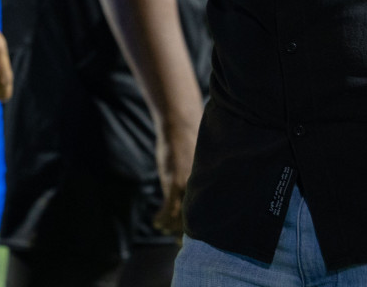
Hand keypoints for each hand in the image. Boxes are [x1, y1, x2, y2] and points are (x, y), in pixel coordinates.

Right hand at [151, 111, 199, 233]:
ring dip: (171, 227)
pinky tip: (156, 222)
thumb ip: (204, 175)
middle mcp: (200, 188)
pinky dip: (161, 218)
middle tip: (180, 241)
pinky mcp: (172, 183)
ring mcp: (186, 187)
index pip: (209, 212)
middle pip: (196, 218)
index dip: (205, 226)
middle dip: (186, 231)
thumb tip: (209, 184)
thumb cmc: (192, 141)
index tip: (201, 236)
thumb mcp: (202, 161)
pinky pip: (168, 210)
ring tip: (164, 230)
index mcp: (209, 184)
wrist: (180, 126)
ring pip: (181, 217)